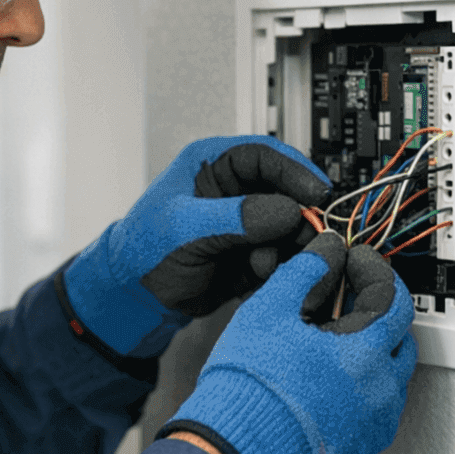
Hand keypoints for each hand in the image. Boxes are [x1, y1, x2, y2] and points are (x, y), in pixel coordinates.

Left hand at [62, 136, 329, 356]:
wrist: (137, 298)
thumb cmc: (144, 252)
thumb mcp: (183, 229)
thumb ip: (234, 217)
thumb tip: (286, 211)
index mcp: (213, 165)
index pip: (264, 155)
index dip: (294, 170)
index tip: (316, 193)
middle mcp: (235, 190)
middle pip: (287, 191)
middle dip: (297, 216)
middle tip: (305, 236)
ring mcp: (247, 223)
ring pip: (290, 226)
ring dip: (286, 246)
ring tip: (261, 264)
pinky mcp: (254, 253)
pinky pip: (282, 255)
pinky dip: (277, 267)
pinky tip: (256, 277)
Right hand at [162, 231, 416, 453]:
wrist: (236, 449)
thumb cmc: (248, 387)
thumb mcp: (267, 310)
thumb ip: (303, 272)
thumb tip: (324, 252)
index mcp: (365, 351)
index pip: (394, 298)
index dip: (376, 273)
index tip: (355, 264)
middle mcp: (380, 388)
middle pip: (401, 336)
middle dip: (380, 312)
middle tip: (348, 300)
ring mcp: (375, 421)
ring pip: (392, 374)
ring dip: (375, 352)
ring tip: (338, 342)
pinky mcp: (363, 446)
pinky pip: (380, 408)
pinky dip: (366, 387)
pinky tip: (333, 380)